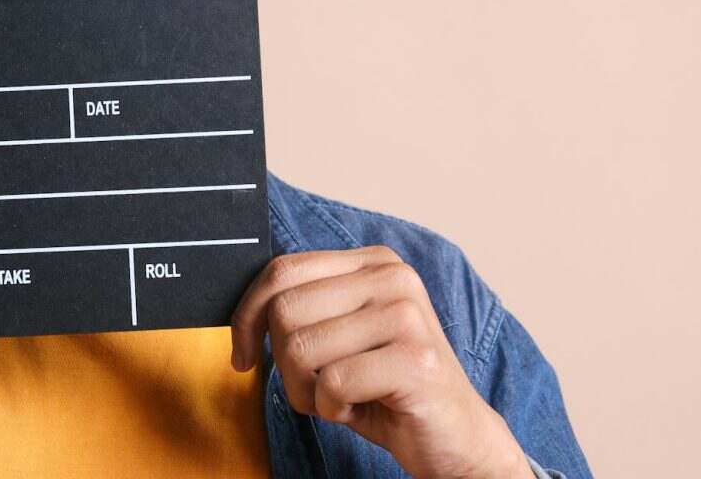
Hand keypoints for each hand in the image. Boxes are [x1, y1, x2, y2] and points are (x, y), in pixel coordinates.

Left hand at [230, 246, 531, 478]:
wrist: (458, 438)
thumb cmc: (388, 389)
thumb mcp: (340, 337)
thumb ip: (304, 311)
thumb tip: (242, 312)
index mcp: (372, 262)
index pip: (282, 270)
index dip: (247, 315)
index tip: (243, 355)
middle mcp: (392, 277)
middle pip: (285, 310)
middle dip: (282, 364)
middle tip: (312, 388)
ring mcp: (407, 315)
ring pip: (301, 349)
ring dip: (307, 392)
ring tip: (340, 398)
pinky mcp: (416, 359)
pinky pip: (333, 383)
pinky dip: (332, 409)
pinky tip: (362, 408)